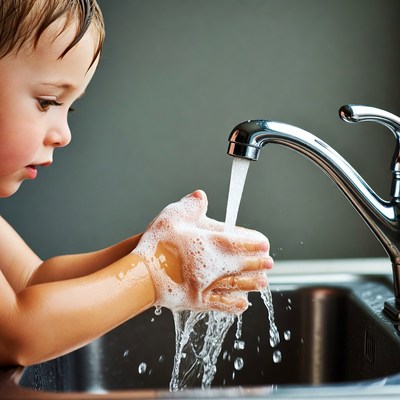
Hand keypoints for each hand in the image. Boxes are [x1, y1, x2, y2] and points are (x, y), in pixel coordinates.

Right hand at [134, 190, 272, 312]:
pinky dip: (233, 305)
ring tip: (263, 284)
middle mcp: (212, 266)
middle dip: (257, 264)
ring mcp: (206, 286)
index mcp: (208, 244)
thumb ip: (189, 206)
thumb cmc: (154, 245)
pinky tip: (242, 305)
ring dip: (251, 284)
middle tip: (270, 264)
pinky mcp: (196, 302)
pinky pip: (220, 305)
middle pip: (241, 265)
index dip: (253, 244)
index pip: (238, 243)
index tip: (265, 245)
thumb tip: (201, 197)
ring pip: (235, 285)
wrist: (138, 275)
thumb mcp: (170, 217)